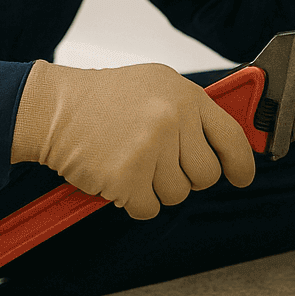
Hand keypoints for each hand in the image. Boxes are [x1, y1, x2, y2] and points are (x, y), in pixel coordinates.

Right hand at [11, 61, 255, 219]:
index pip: (231, 137)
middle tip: (157, 162)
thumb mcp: (155, 87)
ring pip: (177, 194)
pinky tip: (116, 174)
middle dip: (185, 177)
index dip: (241, 163)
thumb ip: (191, 112)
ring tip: (130, 160)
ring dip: (154, 188)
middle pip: (206, 175)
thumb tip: (225, 144)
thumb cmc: (100, 98)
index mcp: (184, 95)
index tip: (241, 176)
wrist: (53, 108)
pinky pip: (148, 208)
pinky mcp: (128, 176)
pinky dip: (132, 200)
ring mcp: (151, 148)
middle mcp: (172, 119)